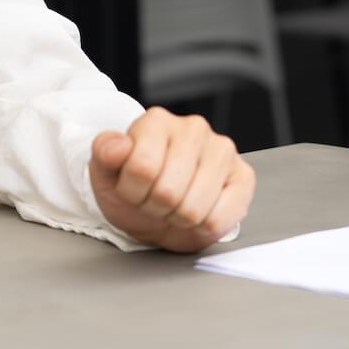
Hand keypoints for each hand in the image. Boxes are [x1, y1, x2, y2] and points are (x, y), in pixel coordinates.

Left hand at [89, 107, 254, 252]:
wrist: (157, 209)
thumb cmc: (134, 189)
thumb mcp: (106, 174)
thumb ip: (105, 155)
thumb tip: (117, 145)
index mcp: (157, 121)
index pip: (142, 167)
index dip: (132, 191)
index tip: (133, 189)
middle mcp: (194, 129)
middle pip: (168, 192)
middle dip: (156, 206)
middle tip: (155, 200)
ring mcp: (222, 151)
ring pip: (194, 209)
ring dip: (178, 218)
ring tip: (175, 205)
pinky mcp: (244, 177)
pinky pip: (220, 219)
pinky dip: (203, 227)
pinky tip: (199, 211)